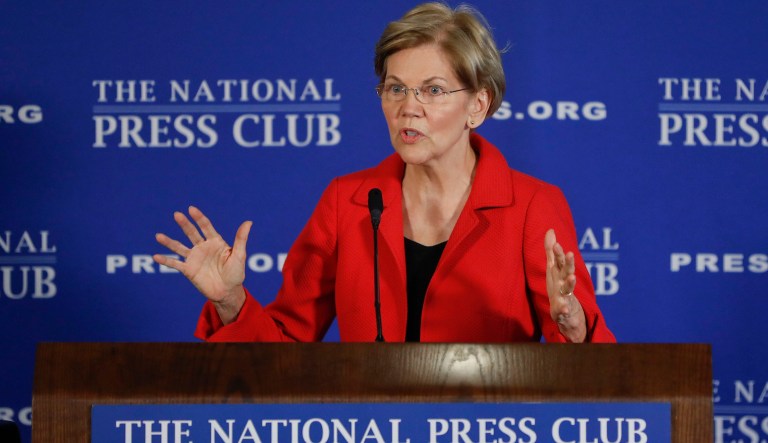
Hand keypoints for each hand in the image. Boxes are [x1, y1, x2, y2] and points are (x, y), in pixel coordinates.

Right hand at [153, 206, 251, 322]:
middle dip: (185, 224)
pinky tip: (156, 256)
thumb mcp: (239, 255)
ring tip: (158, 236)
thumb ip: (241, 239)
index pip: (206, 227)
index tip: (191, 209)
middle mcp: (203, 247)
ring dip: (169, 242)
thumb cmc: (236, 273)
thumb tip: (249, 222)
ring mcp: (194, 258)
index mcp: (215, 242)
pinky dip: (166, 261)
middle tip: (177, 214)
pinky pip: (175, 264)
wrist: (228, 292)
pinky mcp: (188, 270)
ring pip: (179, 247)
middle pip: (191, 233)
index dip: (199, 218)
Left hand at [544, 229, 585, 341]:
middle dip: (568, 263)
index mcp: (560, 273)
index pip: (560, 260)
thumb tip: (550, 230)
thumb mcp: (553, 268)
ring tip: (572, 277)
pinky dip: (563, 309)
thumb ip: (551, 251)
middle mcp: (564, 283)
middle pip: (567, 271)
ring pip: (568, 289)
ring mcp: (565, 296)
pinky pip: (563, 310)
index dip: (558, 252)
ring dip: (570, 283)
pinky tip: (563, 309)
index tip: (556, 243)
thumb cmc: (559, 286)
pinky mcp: (563, 310)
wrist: (568, 313)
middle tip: (570, 253)